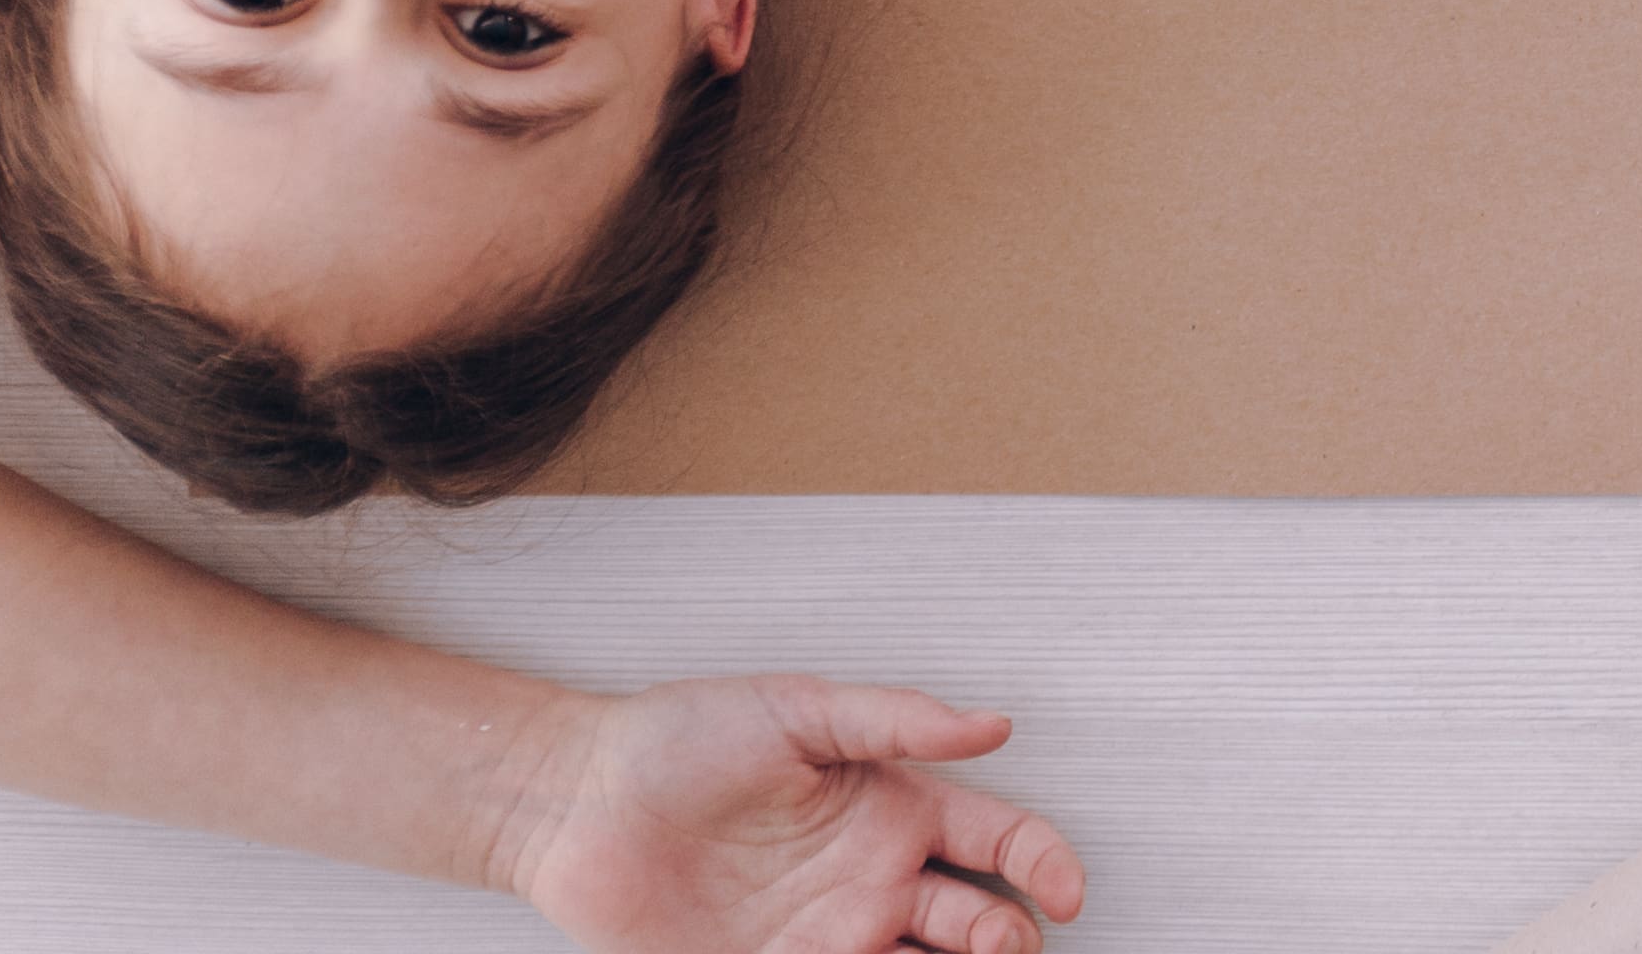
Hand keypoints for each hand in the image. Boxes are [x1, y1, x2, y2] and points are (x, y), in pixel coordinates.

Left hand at [498, 676, 1082, 953]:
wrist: (577, 804)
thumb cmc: (680, 740)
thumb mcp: (798, 710)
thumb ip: (896, 719)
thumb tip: (992, 724)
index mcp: (894, 810)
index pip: (1001, 839)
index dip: (1045, 864)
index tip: (1065, 892)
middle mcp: (873, 882)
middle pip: (978, 924)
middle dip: (1008, 940)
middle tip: (1004, 946)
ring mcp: (826, 939)